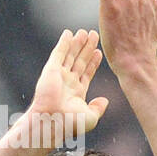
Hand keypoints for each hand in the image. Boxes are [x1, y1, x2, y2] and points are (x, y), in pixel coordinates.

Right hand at [26, 29, 107, 146]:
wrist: (53, 121)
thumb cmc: (70, 123)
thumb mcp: (90, 117)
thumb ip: (98, 108)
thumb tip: (105, 100)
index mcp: (76, 93)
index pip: (86, 73)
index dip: (92, 62)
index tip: (99, 52)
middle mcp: (68, 82)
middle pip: (79, 61)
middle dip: (87, 49)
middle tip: (94, 36)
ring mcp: (59, 75)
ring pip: (71, 55)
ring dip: (78, 43)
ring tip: (86, 32)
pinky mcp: (51, 69)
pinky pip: (59, 53)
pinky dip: (64, 43)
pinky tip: (69, 33)